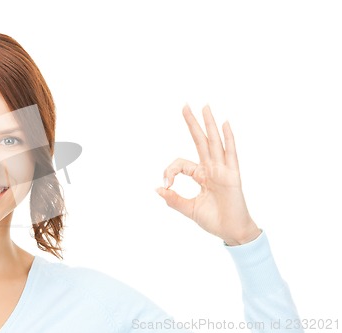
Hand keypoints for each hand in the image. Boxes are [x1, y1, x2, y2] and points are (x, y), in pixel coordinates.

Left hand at [155, 105, 260, 245]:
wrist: (231, 232)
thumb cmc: (214, 220)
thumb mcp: (189, 209)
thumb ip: (173, 199)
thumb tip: (157, 188)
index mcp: (201, 175)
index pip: (181, 164)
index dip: (169, 171)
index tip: (166, 185)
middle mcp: (211, 169)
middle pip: (200, 141)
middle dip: (192, 123)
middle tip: (185, 105)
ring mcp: (223, 170)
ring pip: (214, 143)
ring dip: (209, 124)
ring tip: (204, 106)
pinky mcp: (232, 176)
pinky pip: (231, 154)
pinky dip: (228, 139)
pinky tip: (224, 124)